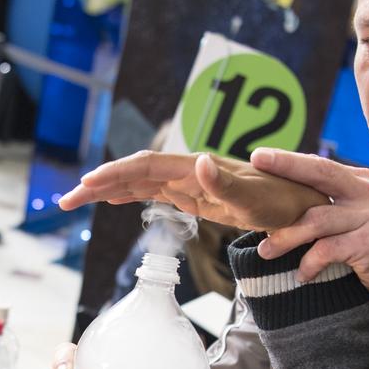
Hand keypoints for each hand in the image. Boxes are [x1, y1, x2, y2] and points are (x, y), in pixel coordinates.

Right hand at [58, 150, 328, 231]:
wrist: (302, 204)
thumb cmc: (281, 202)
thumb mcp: (255, 198)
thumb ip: (226, 184)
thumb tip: (198, 163)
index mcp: (196, 169)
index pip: (145, 166)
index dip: (115, 173)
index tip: (88, 184)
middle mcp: (188, 171)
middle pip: (133, 172)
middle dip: (98, 184)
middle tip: (66, 201)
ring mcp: (189, 183)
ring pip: (138, 182)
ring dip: (107, 190)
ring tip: (76, 202)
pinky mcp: (194, 196)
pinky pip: (153, 193)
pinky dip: (128, 195)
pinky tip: (113, 200)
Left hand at [249, 148, 368, 302]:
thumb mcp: (357, 219)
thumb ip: (332, 206)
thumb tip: (287, 204)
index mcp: (361, 183)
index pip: (320, 166)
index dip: (289, 160)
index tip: (259, 156)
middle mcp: (367, 193)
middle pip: (320, 174)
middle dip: (285, 167)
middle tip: (255, 164)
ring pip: (315, 220)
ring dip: (285, 237)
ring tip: (266, 251)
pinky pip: (327, 250)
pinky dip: (309, 263)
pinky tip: (302, 274)